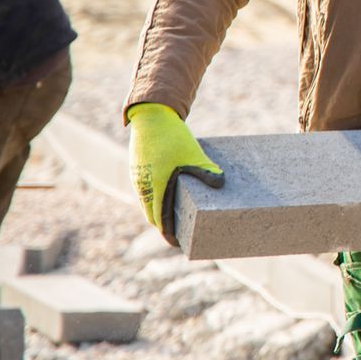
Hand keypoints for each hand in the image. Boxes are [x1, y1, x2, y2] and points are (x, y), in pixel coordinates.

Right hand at [126, 102, 223, 237]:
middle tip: (180, 233)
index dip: (169, 235)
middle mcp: (144, 186)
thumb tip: (222, 184)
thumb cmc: (172, 137)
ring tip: (174, 216)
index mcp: (156, 188)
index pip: (160, 222)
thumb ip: (208, 171)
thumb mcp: (194, 154)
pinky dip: (154, 198)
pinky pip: (145, 190)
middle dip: (165, 226)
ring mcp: (138, 177)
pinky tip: (167, 194)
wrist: (151, 115)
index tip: (178, 243)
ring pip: (147, 203)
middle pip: (152, 216)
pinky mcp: (138, 168)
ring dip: (158, 212)